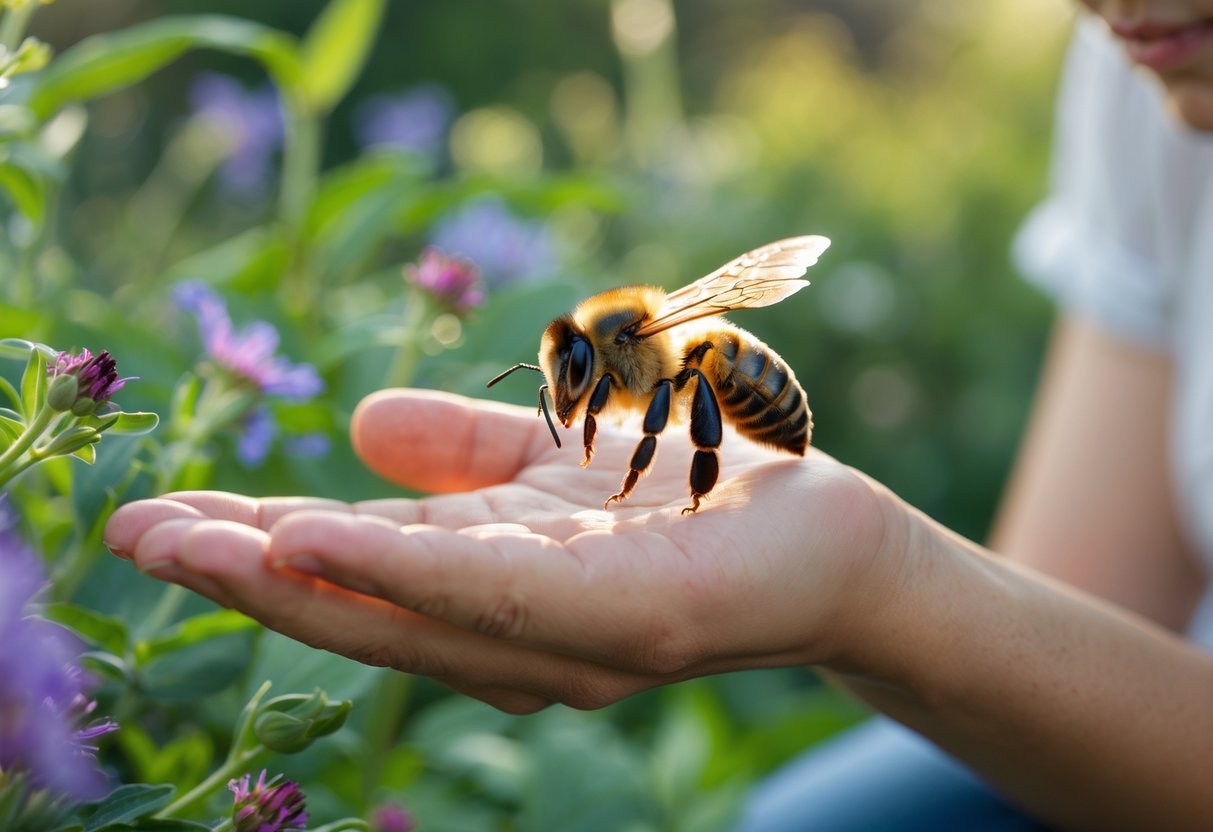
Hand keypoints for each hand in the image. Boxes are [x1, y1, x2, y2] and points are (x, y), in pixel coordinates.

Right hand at [104, 389, 895, 712]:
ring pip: (412, 614)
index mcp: (482, 587)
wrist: (822, 534)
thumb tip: (354, 427)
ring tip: (199, 545)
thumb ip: (459, 453)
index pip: (350, 572)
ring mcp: (568, 642)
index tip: (152, 521)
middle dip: (246, 576)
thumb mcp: (549, 459)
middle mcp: (510, 635)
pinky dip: (409, 574)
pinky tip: (327, 544)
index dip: (252, 551)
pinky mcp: (632, 623)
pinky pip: (503, 598)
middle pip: (361, 609)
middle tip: (135, 535)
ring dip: (299, 582)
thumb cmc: (681, 497)